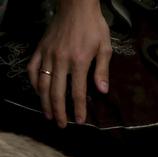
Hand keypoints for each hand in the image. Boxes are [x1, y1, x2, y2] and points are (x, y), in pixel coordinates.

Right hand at [27, 0, 111, 127]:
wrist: (76, 6)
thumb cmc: (94, 26)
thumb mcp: (105, 48)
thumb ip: (102, 71)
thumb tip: (103, 91)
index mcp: (79, 62)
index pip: (77, 92)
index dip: (78, 109)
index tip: (80, 122)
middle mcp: (61, 60)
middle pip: (57, 92)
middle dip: (59, 111)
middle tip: (60, 125)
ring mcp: (48, 54)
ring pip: (42, 83)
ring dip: (44, 101)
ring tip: (48, 114)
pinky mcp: (40, 49)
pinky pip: (32, 68)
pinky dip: (33, 82)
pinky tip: (38, 92)